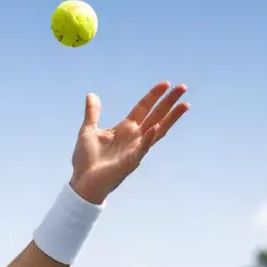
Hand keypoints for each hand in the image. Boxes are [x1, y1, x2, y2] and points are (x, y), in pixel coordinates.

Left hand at [69, 81, 189, 204]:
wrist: (82, 183)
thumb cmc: (86, 161)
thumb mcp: (88, 131)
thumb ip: (93, 113)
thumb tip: (92, 95)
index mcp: (125, 129)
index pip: (143, 108)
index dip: (154, 96)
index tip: (165, 83)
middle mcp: (134, 138)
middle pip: (156, 115)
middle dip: (169, 102)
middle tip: (183, 87)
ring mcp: (135, 150)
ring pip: (157, 131)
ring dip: (171, 118)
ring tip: (184, 105)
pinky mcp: (130, 162)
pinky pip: (142, 149)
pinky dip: (149, 138)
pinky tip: (157, 127)